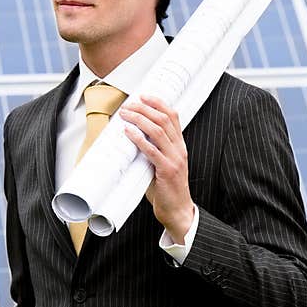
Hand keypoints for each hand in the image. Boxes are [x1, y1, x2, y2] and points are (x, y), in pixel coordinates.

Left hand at [119, 95, 194, 242]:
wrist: (178, 210)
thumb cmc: (167, 189)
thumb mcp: (163, 165)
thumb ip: (154, 151)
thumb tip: (133, 138)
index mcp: (180, 146)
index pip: (174, 117)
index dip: (159, 103)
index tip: (144, 96)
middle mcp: (179, 149)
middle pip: (164, 120)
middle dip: (145, 108)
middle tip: (130, 104)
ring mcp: (175, 159)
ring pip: (159, 131)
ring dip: (140, 119)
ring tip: (126, 114)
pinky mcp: (167, 171)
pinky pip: (152, 151)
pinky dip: (139, 139)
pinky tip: (128, 132)